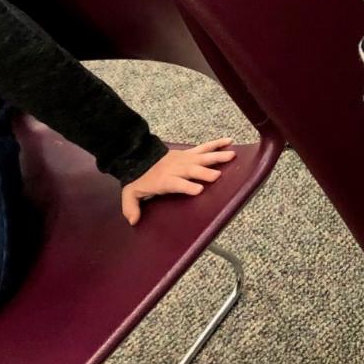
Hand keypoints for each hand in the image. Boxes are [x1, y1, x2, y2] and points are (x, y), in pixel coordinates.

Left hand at [121, 139, 235, 225]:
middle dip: (204, 173)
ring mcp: (185, 159)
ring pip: (202, 158)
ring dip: (217, 157)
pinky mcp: (189, 153)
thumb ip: (131, 207)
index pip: (177, 183)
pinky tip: (229, 141)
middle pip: (192, 170)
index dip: (187, 186)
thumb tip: (133, 221)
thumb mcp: (130, 194)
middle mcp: (177, 168)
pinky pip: (205, 147)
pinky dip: (217, 144)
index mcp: (165, 180)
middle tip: (217, 175)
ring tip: (232, 156)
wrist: (139, 156)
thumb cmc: (139, 178)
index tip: (198, 190)